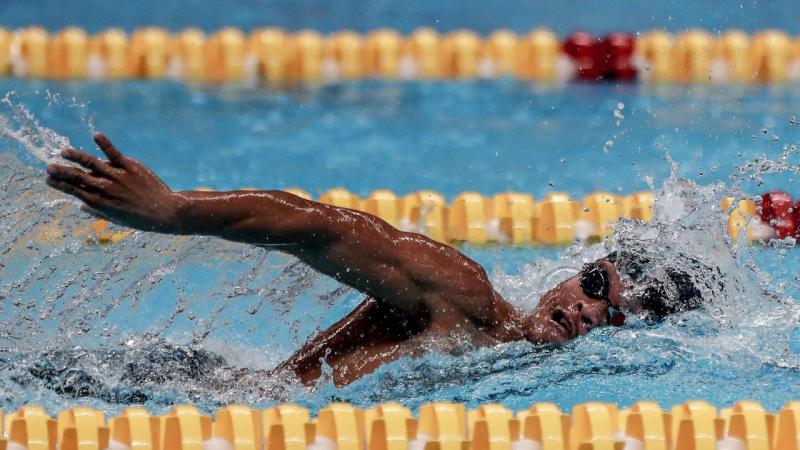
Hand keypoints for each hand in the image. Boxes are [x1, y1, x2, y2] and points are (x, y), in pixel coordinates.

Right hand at [46, 132, 183, 233]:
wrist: (165, 212)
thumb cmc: (141, 218)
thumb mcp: (117, 219)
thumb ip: (98, 212)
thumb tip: (81, 207)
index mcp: (100, 202)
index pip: (74, 191)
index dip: (60, 185)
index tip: (48, 179)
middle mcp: (106, 188)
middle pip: (78, 177)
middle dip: (61, 172)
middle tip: (48, 167)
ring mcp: (117, 176)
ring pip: (91, 163)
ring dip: (75, 157)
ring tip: (63, 152)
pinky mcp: (130, 167)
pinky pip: (114, 153)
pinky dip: (105, 144)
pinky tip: (96, 135)